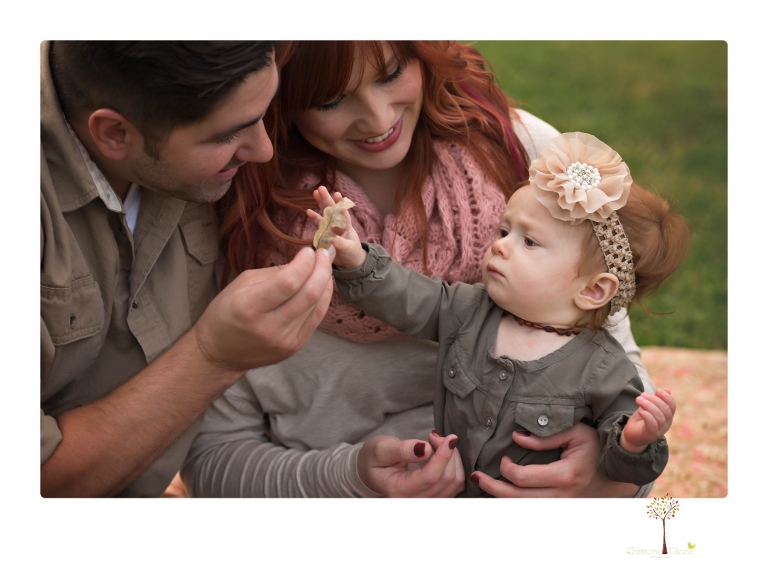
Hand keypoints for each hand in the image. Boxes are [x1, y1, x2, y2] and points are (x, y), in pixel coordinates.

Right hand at [192, 245, 333, 373]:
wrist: (220, 353)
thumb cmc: (226, 313)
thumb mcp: (240, 285)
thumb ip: (273, 273)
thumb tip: (302, 262)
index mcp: (250, 307)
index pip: (288, 282)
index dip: (304, 263)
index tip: (309, 250)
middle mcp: (269, 327)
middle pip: (308, 294)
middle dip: (322, 269)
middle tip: (325, 253)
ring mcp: (285, 340)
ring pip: (316, 306)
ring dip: (325, 282)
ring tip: (325, 266)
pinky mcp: (294, 347)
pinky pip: (316, 319)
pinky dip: (323, 299)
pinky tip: (323, 285)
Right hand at [306, 186, 366, 268]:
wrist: (349, 263)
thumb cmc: (352, 253)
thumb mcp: (348, 248)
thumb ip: (339, 242)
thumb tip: (330, 237)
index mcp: (346, 227)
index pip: (343, 213)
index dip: (340, 204)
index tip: (337, 194)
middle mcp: (338, 225)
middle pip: (332, 210)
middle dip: (327, 199)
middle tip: (321, 188)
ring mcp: (330, 229)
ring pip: (325, 214)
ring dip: (320, 204)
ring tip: (315, 193)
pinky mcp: (324, 235)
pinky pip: (319, 225)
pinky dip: (314, 218)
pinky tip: (308, 211)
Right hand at [357, 431, 464, 496]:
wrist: (371, 471)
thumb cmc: (374, 459)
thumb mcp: (381, 449)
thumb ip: (402, 449)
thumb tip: (425, 449)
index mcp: (399, 491)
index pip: (430, 477)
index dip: (444, 456)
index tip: (450, 437)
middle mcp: (414, 502)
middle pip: (446, 479)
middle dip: (447, 453)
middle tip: (433, 436)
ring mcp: (426, 502)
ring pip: (455, 483)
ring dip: (453, 459)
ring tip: (437, 443)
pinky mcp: (435, 498)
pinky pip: (456, 485)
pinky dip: (455, 467)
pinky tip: (443, 455)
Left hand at [470, 422, 638, 497]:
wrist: (618, 469)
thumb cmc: (596, 447)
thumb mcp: (575, 432)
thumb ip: (544, 436)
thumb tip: (516, 437)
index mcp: (565, 476)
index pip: (523, 478)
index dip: (506, 469)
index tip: (502, 458)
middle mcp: (563, 496)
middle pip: (517, 498)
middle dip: (492, 488)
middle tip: (476, 477)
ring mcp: (562, 505)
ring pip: (524, 508)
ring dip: (501, 499)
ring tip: (483, 487)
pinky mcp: (561, 508)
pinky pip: (533, 510)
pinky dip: (515, 503)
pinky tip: (503, 495)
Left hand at [620, 389, 675, 452]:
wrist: (632, 435)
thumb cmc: (641, 420)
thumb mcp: (648, 407)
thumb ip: (656, 399)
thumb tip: (666, 389)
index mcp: (668, 416)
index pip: (672, 406)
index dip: (666, 397)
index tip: (658, 390)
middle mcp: (666, 424)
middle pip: (665, 410)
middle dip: (654, 399)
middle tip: (642, 395)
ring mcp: (660, 430)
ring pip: (659, 416)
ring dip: (648, 405)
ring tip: (638, 400)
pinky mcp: (651, 434)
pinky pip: (652, 424)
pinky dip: (647, 415)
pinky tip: (640, 410)